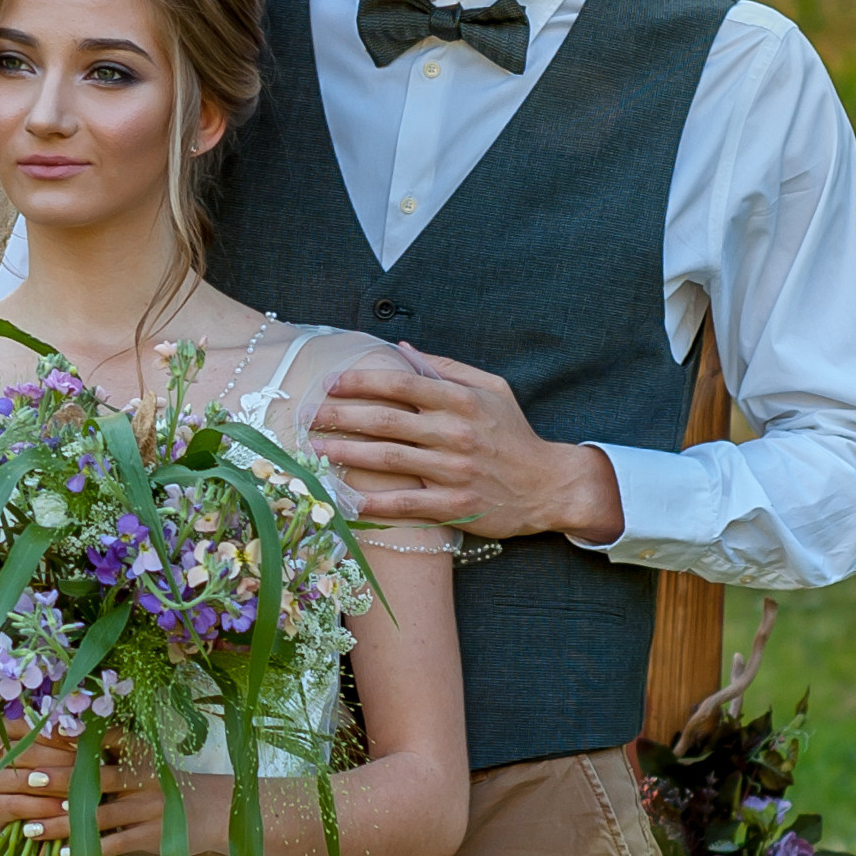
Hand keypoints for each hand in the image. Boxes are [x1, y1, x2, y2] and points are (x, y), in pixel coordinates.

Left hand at [0, 736, 228, 855]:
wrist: (219, 811)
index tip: (30, 736)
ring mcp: (145, 809)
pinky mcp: (150, 837)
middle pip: (90, 777)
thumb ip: (111, 747)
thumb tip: (65, 732)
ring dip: (60, 824)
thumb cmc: (171, 785)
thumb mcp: (145, 758)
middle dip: (55, 778)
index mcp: (136, 753)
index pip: (93, 741)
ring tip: (29, 828)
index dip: (60, 739)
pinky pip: (113, 845)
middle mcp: (139, 777)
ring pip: (95, 817)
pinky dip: (87, 851)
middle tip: (21, 778)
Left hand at [306, 348, 624, 542]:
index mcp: (460, 401)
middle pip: (386, 422)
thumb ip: (447, 368)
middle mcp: (454, 434)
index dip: (361, 381)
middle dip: (341, 416)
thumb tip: (404, 349)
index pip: (401, 384)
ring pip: (389, 460)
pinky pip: (405, 505)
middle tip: (307, 415)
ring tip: (315, 449)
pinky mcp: (454, 507)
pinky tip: (345, 500)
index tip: (329, 381)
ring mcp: (453, 472)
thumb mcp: (492, 389)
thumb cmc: (514, 434)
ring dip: (347, 454)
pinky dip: (374, 504)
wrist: (548, 485)